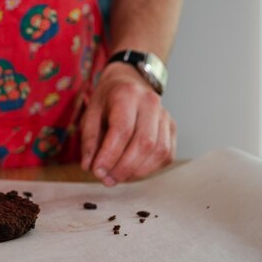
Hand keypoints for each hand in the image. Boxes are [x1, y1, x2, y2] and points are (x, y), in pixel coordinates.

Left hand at [81, 63, 175, 185]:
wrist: (129, 82)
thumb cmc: (108, 99)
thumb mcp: (91, 112)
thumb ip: (89, 139)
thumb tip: (89, 166)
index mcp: (127, 94)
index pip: (123, 129)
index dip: (110, 154)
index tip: (97, 171)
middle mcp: (150, 102)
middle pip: (144, 142)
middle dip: (124, 167)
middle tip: (107, 180)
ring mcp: (165, 115)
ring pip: (159, 151)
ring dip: (138, 171)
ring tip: (118, 177)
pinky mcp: (172, 128)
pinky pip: (167, 154)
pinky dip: (150, 168)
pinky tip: (133, 171)